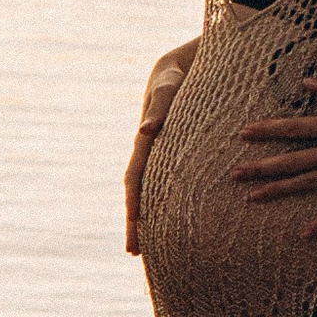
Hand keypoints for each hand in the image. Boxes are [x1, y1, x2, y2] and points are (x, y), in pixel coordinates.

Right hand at [124, 70, 185, 255]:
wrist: (183, 63)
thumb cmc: (178, 72)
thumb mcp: (170, 85)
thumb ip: (161, 105)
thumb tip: (146, 131)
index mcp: (145, 141)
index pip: (135, 180)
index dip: (133, 207)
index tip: (133, 232)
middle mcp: (150, 150)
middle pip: (138, 193)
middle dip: (135, 223)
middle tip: (134, 253)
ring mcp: (160, 152)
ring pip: (151, 191)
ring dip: (148, 217)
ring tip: (149, 246)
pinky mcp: (173, 152)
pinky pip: (167, 182)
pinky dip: (166, 202)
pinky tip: (175, 218)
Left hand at [232, 71, 316, 239]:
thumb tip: (307, 83)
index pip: (296, 129)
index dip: (268, 131)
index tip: (243, 134)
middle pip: (295, 161)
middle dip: (262, 167)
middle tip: (234, 174)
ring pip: (310, 184)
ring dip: (280, 191)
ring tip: (251, 198)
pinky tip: (303, 234)